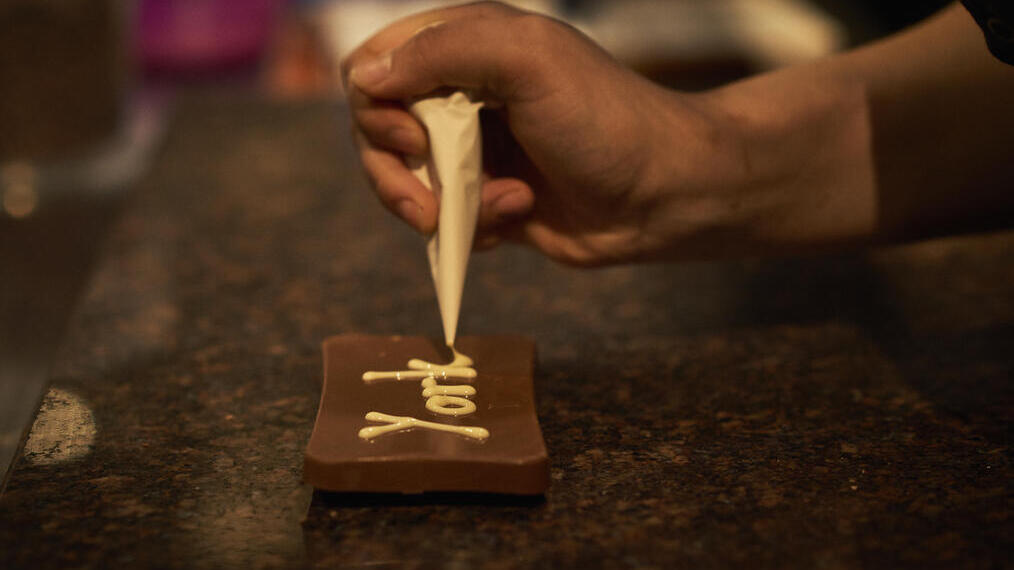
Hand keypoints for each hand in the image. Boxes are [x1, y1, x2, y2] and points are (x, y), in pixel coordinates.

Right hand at [342, 2, 744, 264]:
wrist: (663, 195)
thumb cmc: (604, 119)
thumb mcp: (526, 61)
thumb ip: (443, 53)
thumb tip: (365, 77)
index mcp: (465, 46)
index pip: (372, 64)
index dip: (375, 105)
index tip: (412, 137)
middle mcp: (461, 95)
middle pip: (375, 132)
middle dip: (398, 174)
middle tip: (432, 202)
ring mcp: (473, 150)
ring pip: (404, 183)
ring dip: (443, 205)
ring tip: (504, 206)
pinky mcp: (487, 199)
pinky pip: (441, 220)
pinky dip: (471, 226)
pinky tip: (519, 215)